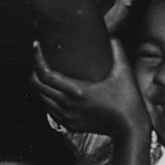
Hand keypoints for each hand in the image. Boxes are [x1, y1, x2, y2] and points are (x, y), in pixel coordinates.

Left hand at [34, 46, 151, 139]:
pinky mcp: (69, 125)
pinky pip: (50, 110)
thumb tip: (111, 35)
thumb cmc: (128, 102)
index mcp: (77, 92)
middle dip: (34, 70)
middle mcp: (67, 106)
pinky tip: (54, 91)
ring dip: (40, 85)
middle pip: (37, 86)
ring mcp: (67, 117)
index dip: (37, 58)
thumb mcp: (124, 72)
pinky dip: (48, 98)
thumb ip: (117, 49)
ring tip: (46, 73)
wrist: (130, 129)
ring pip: (41, 98)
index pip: (45, 74)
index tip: (37, 46)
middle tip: (41, 59)